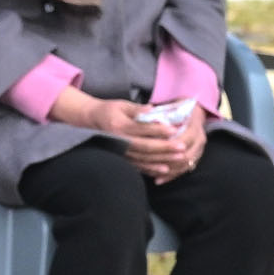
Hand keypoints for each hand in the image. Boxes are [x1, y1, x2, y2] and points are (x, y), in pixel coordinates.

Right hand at [52, 90, 190, 180]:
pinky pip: (138, 166)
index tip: (174, 130)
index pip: (142, 129)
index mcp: (120, 126)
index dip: (158, 130)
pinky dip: (152, 169)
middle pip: (145, 147)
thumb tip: (152, 109)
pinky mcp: (122, 159)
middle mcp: (119, 141)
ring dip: (162, 160)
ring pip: (144, 159)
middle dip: (165, 148)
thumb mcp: (121, 104)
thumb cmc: (109, 110)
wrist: (91, 122)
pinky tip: (165, 170)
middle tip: (182, 148)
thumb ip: (137, 108)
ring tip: (179, 159)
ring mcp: (120, 153)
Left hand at [153, 103, 209, 185]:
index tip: (153, 150)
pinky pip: (185, 170)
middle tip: (151, 167)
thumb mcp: (172, 106)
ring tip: (153, 176)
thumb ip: (161, 111)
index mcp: (194, 125)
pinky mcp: (197, 157)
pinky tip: (159, 180)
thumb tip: (146, 112)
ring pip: (186, 165)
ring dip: (170, 172)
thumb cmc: (179, 107)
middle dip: (169, 163)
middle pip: (186, 156)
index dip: (169, 147)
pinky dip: (172, 176)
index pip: (183, 140)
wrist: (194, 110)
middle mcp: (199, 138)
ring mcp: (199, 149)